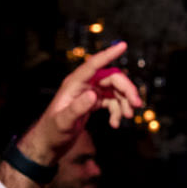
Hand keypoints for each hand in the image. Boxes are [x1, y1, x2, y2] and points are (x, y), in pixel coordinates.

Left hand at [13, 42, 143, 167]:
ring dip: (124, 102)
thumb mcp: (64, 121)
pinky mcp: (93, 101)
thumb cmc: (52, 131)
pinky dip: (117, 111)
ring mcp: (90, 92)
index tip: (123, 45)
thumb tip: (93, 95)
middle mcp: (83, 85)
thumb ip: (77, 108)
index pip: (94, 64)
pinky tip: (115, 123)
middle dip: (126, 90)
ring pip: (115, 90)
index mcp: (74, 83)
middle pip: (112, 78)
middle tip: (136, 105)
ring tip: (128, 117)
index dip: (108, 54)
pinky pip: (112, 101)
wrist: (50, 142)